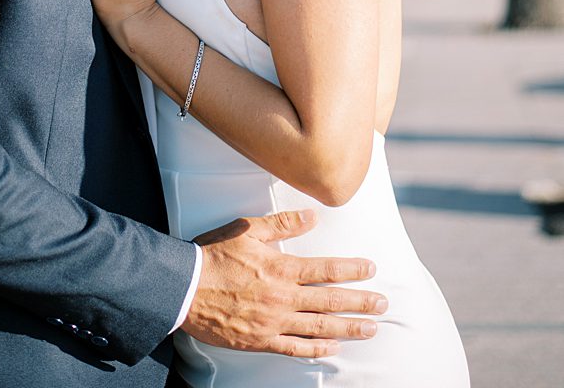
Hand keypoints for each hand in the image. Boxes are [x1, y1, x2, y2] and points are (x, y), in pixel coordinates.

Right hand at [184, 209, 385, 357]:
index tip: (371, 269)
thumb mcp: (245, 229)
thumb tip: (312, 217)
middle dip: (361, 302)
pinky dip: (317, 350)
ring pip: (320, 327)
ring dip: (349, 328)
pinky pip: (296, 348)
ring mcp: (274, 322)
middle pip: (330, 301)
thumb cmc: (211, 255)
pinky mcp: (261, 339)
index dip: (352, 270)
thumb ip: (281, 224)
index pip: (326, 270)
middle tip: (383, 304)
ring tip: (371, 328)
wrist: (183, 288)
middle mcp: (283, 298)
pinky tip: (333, 348)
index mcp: (280, 269)